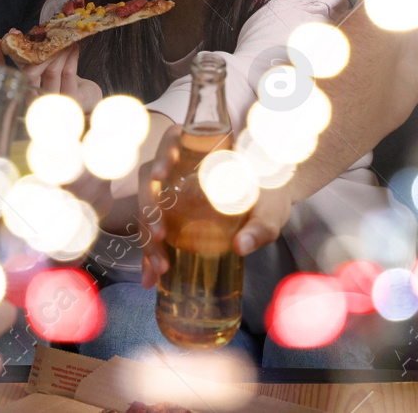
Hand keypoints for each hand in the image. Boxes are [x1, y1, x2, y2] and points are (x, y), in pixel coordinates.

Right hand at [0, 38, 101, 114]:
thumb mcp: (41, 69)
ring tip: (64, 38)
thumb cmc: (60, 79)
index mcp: (24, 92)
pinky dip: (70, 57)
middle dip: (37, 50)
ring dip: (57, 50)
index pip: (4, 76)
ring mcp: (53, 102)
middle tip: (45, 35)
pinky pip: (68, 74)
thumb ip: (29, 57)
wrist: (85, 96)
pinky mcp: (72, 100)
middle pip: (29, 74)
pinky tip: (73, 48)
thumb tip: (14, 33)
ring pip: (51, 71)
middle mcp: (35, 101)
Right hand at [138, 126, 290, 288]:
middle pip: (151, 179)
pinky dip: (149, 254)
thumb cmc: (271, 196)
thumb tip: (241, 246)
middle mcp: (182, 168)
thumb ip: (260, 225)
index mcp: (205, 154)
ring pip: (148, 206)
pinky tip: (150, 278)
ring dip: (146, 235)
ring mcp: (175, 192)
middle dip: (149, 207)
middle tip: (159, 234)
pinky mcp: (175, 215)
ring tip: (158, 266)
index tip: (161, 174)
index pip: (174, 139)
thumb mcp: (271, 209)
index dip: (163, 152)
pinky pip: (154, 229)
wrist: (271, 205)